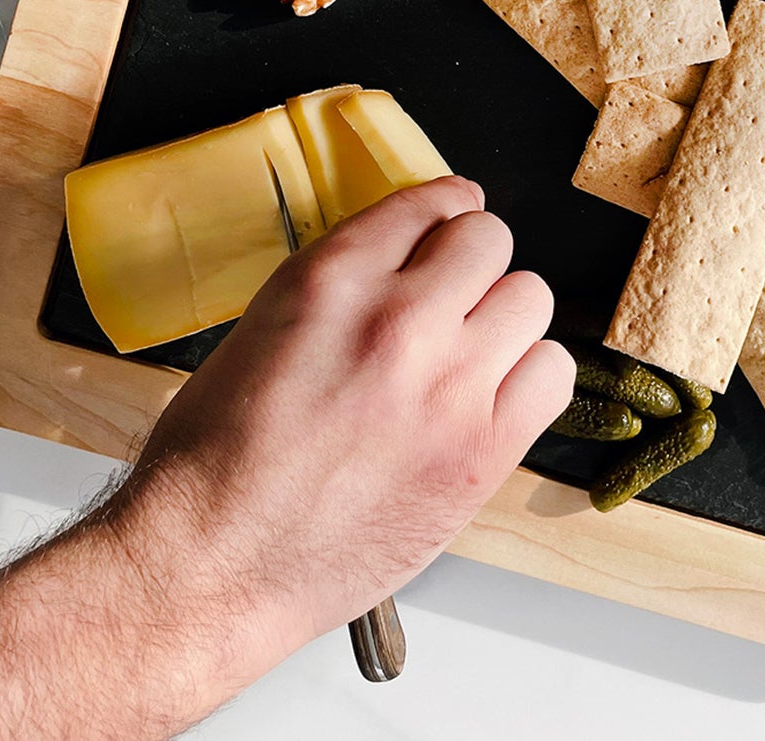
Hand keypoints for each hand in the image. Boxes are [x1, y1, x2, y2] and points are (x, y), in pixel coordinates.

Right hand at [105, 176, 573, 678]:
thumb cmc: (217, 457)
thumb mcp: (266, 324)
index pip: (431, 201)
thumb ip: (348, 281)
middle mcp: (398, 320)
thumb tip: (413, 257)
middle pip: (491, 239)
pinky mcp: (482, 452)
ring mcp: (448, 386)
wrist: (212, 563)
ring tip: (470, 355)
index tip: (447, 231)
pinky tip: (491, 398)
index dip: (442, 216)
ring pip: (532, 298)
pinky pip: (553, 373)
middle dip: (471, 264)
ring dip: (504, 320)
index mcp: (334, 279)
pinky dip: (530, 379)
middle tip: (451, 301)